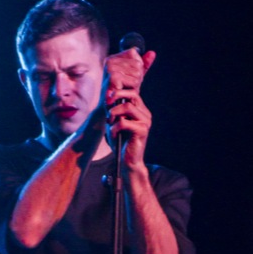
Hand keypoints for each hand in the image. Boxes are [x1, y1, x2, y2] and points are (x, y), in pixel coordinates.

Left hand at [104, 47, 155, 167]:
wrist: (128, 162)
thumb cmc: (121, 142)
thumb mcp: (116, 122)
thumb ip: (115, 110)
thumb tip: (108, 95)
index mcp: (140, 110)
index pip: (132, 91)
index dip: (118, 91)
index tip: (107, 99)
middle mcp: (145, 114)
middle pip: (132, 94)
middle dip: (116, 98)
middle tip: (106, 107)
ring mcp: (145, 122)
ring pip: (128, 107)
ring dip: (114, 113)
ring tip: (110, 123)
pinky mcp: (142, 131)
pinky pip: (125, 122)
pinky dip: (115, 127)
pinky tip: (114, 134)